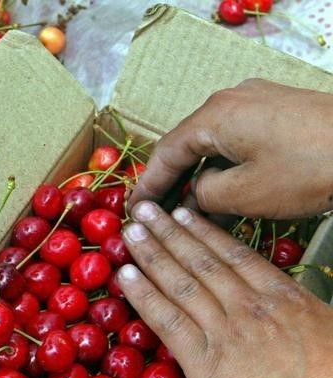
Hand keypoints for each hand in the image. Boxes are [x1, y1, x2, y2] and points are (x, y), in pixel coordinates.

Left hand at [115, 200, 332, 377]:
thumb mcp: (330, 331)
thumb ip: (303, 313)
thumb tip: (294, 307)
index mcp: (283, 296)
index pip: (234, 254)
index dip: (203, 232)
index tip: (184, 213)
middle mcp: (248, 305)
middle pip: (200, 260)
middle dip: (169, 231)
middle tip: (144, 208)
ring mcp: (223, 330)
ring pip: (179, 282)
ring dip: (150, 253)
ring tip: (129, 231)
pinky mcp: (202, 360)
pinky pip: (165, 320)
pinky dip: (142, 295)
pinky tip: (125, 276)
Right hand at [129, 79, 332, 218]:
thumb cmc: (308, 169)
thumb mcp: (244, 194)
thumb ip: (203, 196)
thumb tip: (193, 196)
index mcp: (214, 116)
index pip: (165, 152)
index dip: (147, 186)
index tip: (132, 211)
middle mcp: (230, 101)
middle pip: (187, 144)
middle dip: (172, 181)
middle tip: (157, 213)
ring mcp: (256, 102)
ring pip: (213, 143)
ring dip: (200, 176)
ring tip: (190, 210)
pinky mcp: (279, 111)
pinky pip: (237, 139)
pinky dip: (225, 166)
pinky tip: (224, 193)